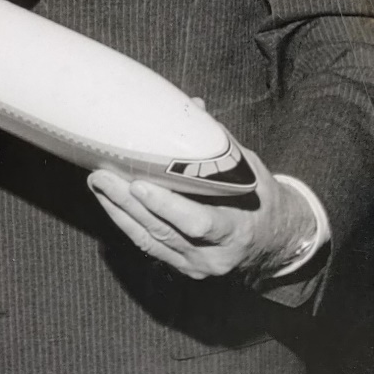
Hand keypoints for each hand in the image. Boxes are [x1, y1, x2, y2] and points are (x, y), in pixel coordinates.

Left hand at [87, 146, 316, 282]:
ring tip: (98, 183)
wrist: (275, 241)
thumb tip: (192, 106)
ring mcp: (195, 265)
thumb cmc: (262, 199)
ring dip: (119, 211)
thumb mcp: (250, 170)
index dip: (166, 206)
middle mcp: (213, 255)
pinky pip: (148, 246)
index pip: (197, 223)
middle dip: (128, 203)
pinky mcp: (181, 267)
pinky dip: (127, 223)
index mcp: (237, 230)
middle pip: (163, 230)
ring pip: (149, 240)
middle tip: (103, 175)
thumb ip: (220, 144)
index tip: (139, 184)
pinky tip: (110, 203)